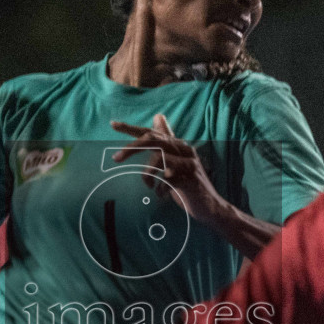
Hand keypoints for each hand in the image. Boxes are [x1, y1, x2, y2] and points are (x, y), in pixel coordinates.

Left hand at [110, 114, 226, 221]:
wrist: (210, 207)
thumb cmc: (188, 185)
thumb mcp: (175, 162)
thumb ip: (165, 143)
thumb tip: (157, 115)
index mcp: (178, 145)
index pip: (152, 132)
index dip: (132, 128)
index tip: (113, 124)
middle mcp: (184, 150)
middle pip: (153, 140)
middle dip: (131, 148)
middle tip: (116, 158)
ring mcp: (188, 164)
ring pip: (158, 158)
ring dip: (147, 175)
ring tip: (149, 186)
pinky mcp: (189, 179)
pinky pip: (165, 179)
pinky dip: (159, 189)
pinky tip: (160, 196)